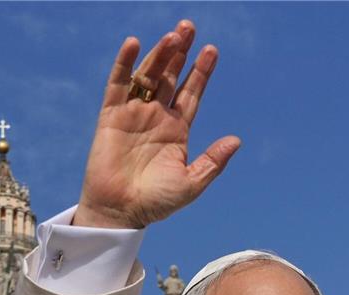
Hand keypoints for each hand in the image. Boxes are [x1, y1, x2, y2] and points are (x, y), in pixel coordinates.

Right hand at [75, 21, 240, 228]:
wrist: (121, 212)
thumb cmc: (157, 202)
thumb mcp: (191, 183)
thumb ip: (213, 161)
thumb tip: (236, 140)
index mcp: (177, 130)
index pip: (191, 93)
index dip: (201, 72)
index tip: (212, 51)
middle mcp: (156, 117)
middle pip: (170, 76)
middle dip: (180, 53)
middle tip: (189, 27)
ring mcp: (134, 114)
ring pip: (148, 76)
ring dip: (159, 54)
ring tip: (174, 35)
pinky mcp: (111, 116)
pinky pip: (118, 85)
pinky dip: (125, 64)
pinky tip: (135, 44)